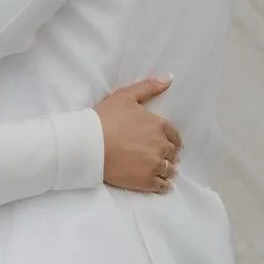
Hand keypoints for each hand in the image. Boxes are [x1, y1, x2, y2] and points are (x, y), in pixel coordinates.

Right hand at [94, 77, 181, 193]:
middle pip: (172, 153)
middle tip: (163, 157)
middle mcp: (160, 145)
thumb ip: (149, 87)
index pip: (174, 135)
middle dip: (169, 155)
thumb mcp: (126, 96)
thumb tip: (169, 78)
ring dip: (168, 170)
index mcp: (158, 125)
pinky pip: (161, 185)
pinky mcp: (145, 181)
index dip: (171, 140)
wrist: (89, 145)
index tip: (168, 143)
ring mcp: (154, 165)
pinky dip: (164, 185)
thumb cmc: (105, 118)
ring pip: (169, 170)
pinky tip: (162, 185)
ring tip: (163, 171)